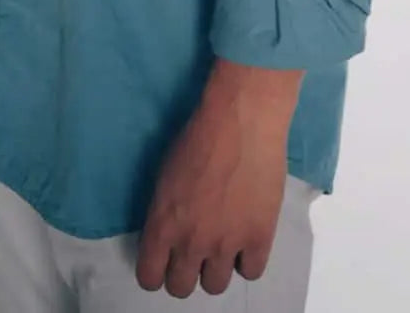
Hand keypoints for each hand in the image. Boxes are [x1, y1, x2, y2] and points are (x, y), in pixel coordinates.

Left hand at [134, 76, 292, 297]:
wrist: (241, 121)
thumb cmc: (198, 137)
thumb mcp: (164, 175)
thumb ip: (165, 213)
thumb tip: (169, 233)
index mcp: (162, 224)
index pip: (149, 277)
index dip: (156, 271)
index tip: (163, 261)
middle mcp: (191, 242)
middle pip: (181, 288)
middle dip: (184, 272)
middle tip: (193, 252)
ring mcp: (226, 244)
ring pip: (215, 286)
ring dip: (215, 267)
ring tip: (222, 244)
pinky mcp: (259, 238)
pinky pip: (251, 272)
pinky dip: (247, 258)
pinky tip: (246, 238)